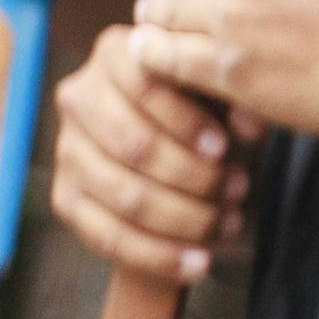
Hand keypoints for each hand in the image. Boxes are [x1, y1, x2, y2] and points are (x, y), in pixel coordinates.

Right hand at [51, 21, 252, 284]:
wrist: (176, 139)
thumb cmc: (208, 103)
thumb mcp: (222, 88)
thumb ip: (237, 96)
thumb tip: (253, 126)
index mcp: (116, 53)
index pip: (146, 85)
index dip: (187, 121)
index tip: (227, 148)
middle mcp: (78, 97)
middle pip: (134, 146)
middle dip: (193, 176)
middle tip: (239, 189)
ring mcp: (66, 150)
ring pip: (124, 195)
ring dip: (184, 218)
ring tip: (230, 221)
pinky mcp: (66, 198)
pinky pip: (108, 238)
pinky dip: (159, 255)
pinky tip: (199, 265)